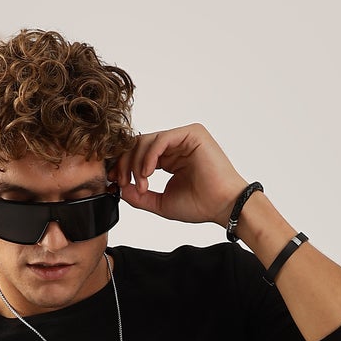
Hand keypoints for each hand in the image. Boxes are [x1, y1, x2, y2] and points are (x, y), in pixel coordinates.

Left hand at [113, 123, 255, 228]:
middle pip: (139, 144)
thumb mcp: (162, 203)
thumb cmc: (201, 205)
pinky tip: (147, 173)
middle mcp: (176, 146)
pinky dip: (149, 156)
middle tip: (122, 182)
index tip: (115, 182)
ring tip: (140, 184)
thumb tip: (119, 190)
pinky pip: (161, 139)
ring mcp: (184, 138)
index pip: (139, 154)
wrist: (224, 206)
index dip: (124, 166)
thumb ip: (140, 196)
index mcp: (170, 158)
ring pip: (147, 140)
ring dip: (137, 163)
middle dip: (126, 163)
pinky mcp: (192, 134)